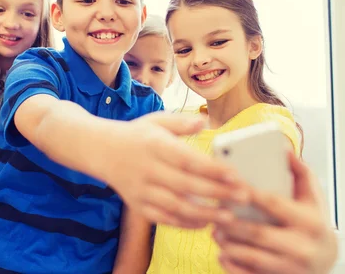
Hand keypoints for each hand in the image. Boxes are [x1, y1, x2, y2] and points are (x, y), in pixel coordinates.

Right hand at [104, 111, 248, 228]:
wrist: (100, 150)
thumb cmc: (136, 134)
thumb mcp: (156, 120)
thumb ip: (181, 123)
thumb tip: (205, 122)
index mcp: (155, 145)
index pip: (187, 160)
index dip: (212, 169)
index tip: (236, 175)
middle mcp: (147, 169)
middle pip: (187, 185)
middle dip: (218, 193)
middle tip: (244, 197)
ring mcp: (142, 190)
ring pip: (176, 207)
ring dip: (205, 214)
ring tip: (229, 217)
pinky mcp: (138, 205)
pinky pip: (164, 219)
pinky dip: (185, 223)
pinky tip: (205, 223)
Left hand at [213, 151, 337, 273]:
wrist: (327, 259)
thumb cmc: (314, 221)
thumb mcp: (313, 196)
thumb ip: (300, 171)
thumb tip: (282, 148)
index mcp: (310, 222)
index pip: (273, 204)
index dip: (249, 193)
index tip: (229, 183)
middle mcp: (302, 247)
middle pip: (258, 233)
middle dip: (232, 223)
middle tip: (215, 213)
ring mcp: (291, 267)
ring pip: (253, 257)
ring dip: (229, 245)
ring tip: (214, 232)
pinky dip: (233, 267)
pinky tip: (222, 255)